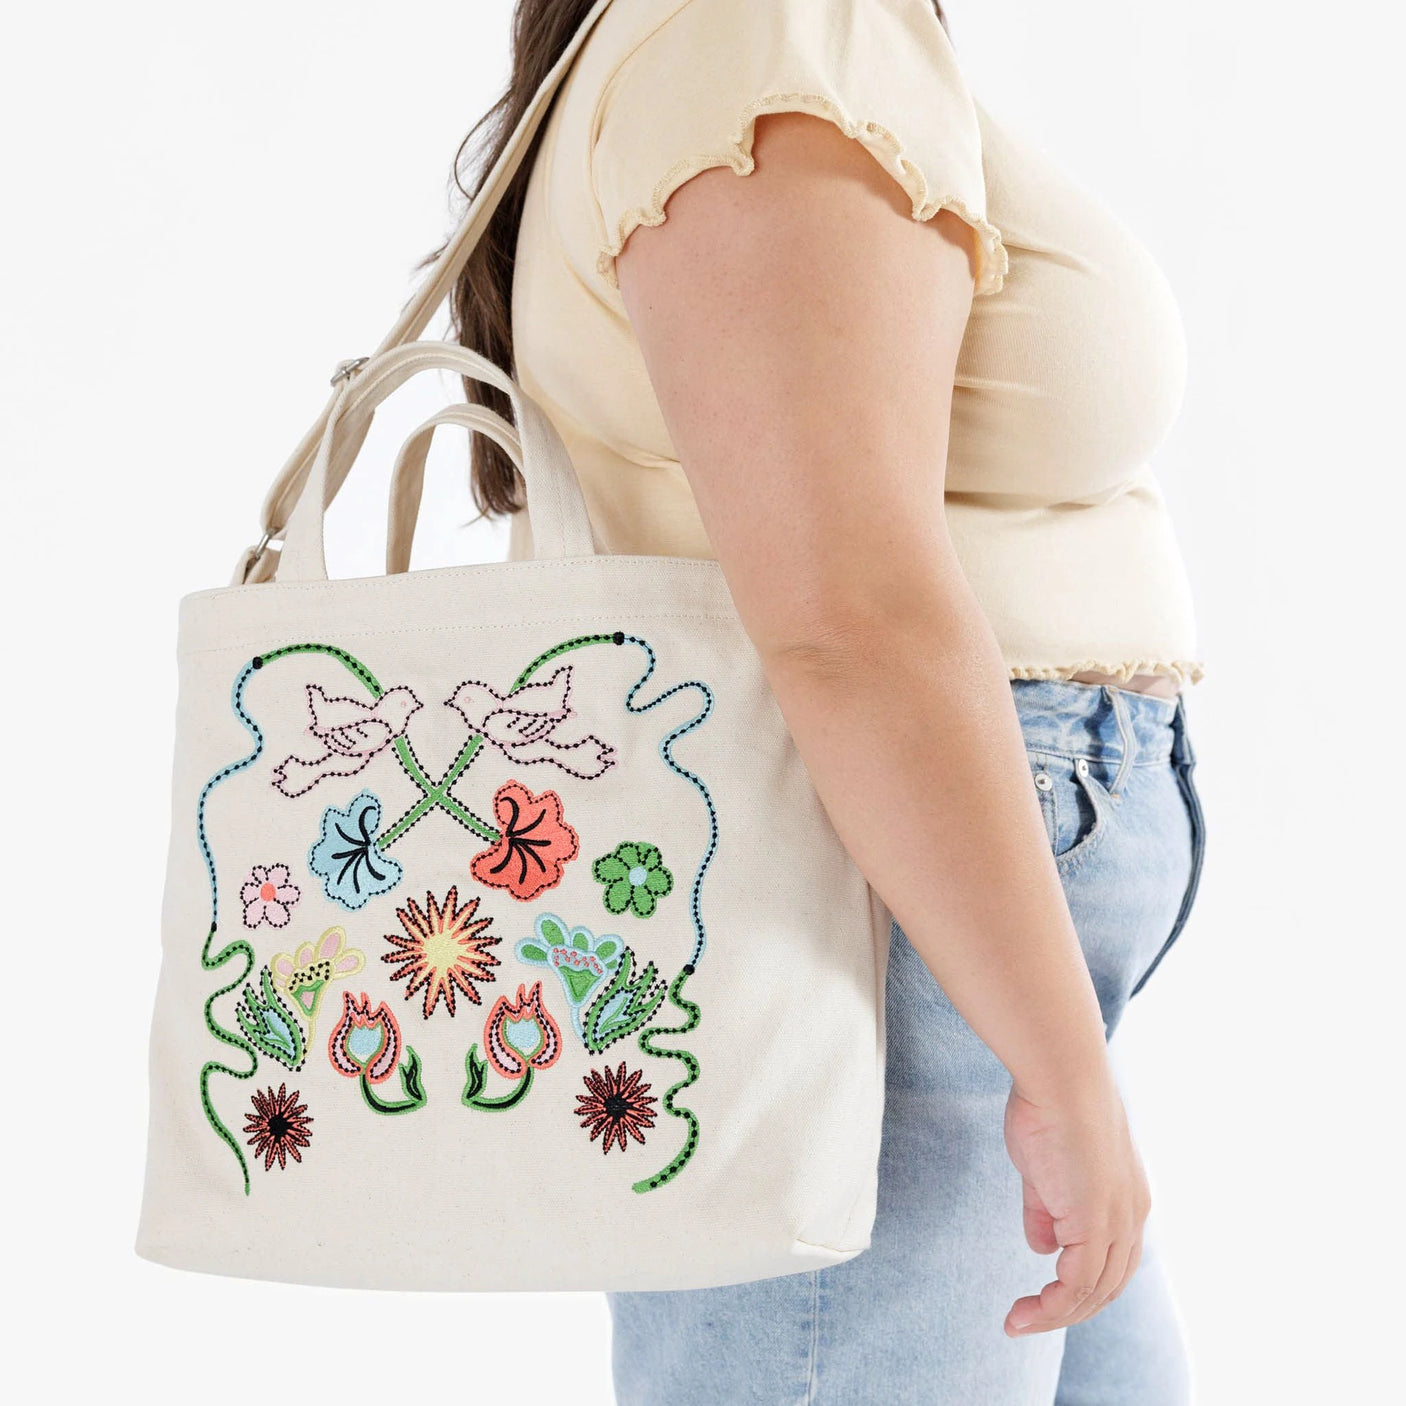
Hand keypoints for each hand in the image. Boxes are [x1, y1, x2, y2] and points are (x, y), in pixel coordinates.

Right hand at [1002, 1077, 1150, 1335]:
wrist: (1061, 1075)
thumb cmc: (1048, 1107)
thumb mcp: (1043, 1168)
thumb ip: (1045, 1209)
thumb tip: (1042, 1247)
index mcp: (1126, 1199)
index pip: (1111, 1261)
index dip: (1079, 1285)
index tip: (1041, 1296)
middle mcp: (1131, 1217)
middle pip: (1107, 1287)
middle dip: (1066, 1310)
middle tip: (1026, 1320)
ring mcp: (1117, 1222)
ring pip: (1093, 1292)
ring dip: (1054, 1316)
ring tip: (1017, 1322)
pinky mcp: (1096, 1224)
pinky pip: (1076, 1284)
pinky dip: (1051, 1307)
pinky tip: (1023, 1312)